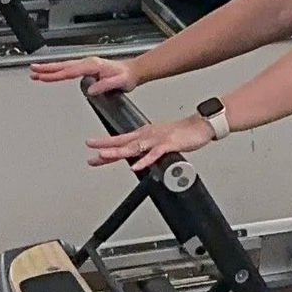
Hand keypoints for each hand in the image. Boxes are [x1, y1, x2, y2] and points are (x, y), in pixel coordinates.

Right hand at [28, 54, 140, 94]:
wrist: (134, 72)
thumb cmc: (128, 77)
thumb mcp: (120, 82)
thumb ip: (106, 85)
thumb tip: (91, 90)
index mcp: (93, 65)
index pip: (70, 71)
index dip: (56, 74)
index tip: (43, 77)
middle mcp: (88, 63)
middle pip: (63, 66)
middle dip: (46, 69)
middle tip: (32, 71)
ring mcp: (87, 64)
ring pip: (64, 66)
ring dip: (49, 68)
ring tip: (35, 72)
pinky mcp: (87, 68)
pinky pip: (69, 68)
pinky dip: (58, 70)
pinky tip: (51, 73)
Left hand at [85, 114, 211, 172]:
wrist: (200, 125)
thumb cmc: (183, 133)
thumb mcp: (161, 138)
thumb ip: (149, 147)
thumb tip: (139, 156)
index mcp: (145, 133)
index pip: (121, 139)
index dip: (105, 143)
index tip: (92, 148)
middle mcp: (148, 135)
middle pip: (123, 143)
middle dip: (105, 148)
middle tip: (91, 153)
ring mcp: (157, 140)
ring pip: (134, 147)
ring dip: (119, 152)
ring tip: (105, 156)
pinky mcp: (168, 145)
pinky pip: (154, 154)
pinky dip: (144, 161)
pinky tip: (136, 166)